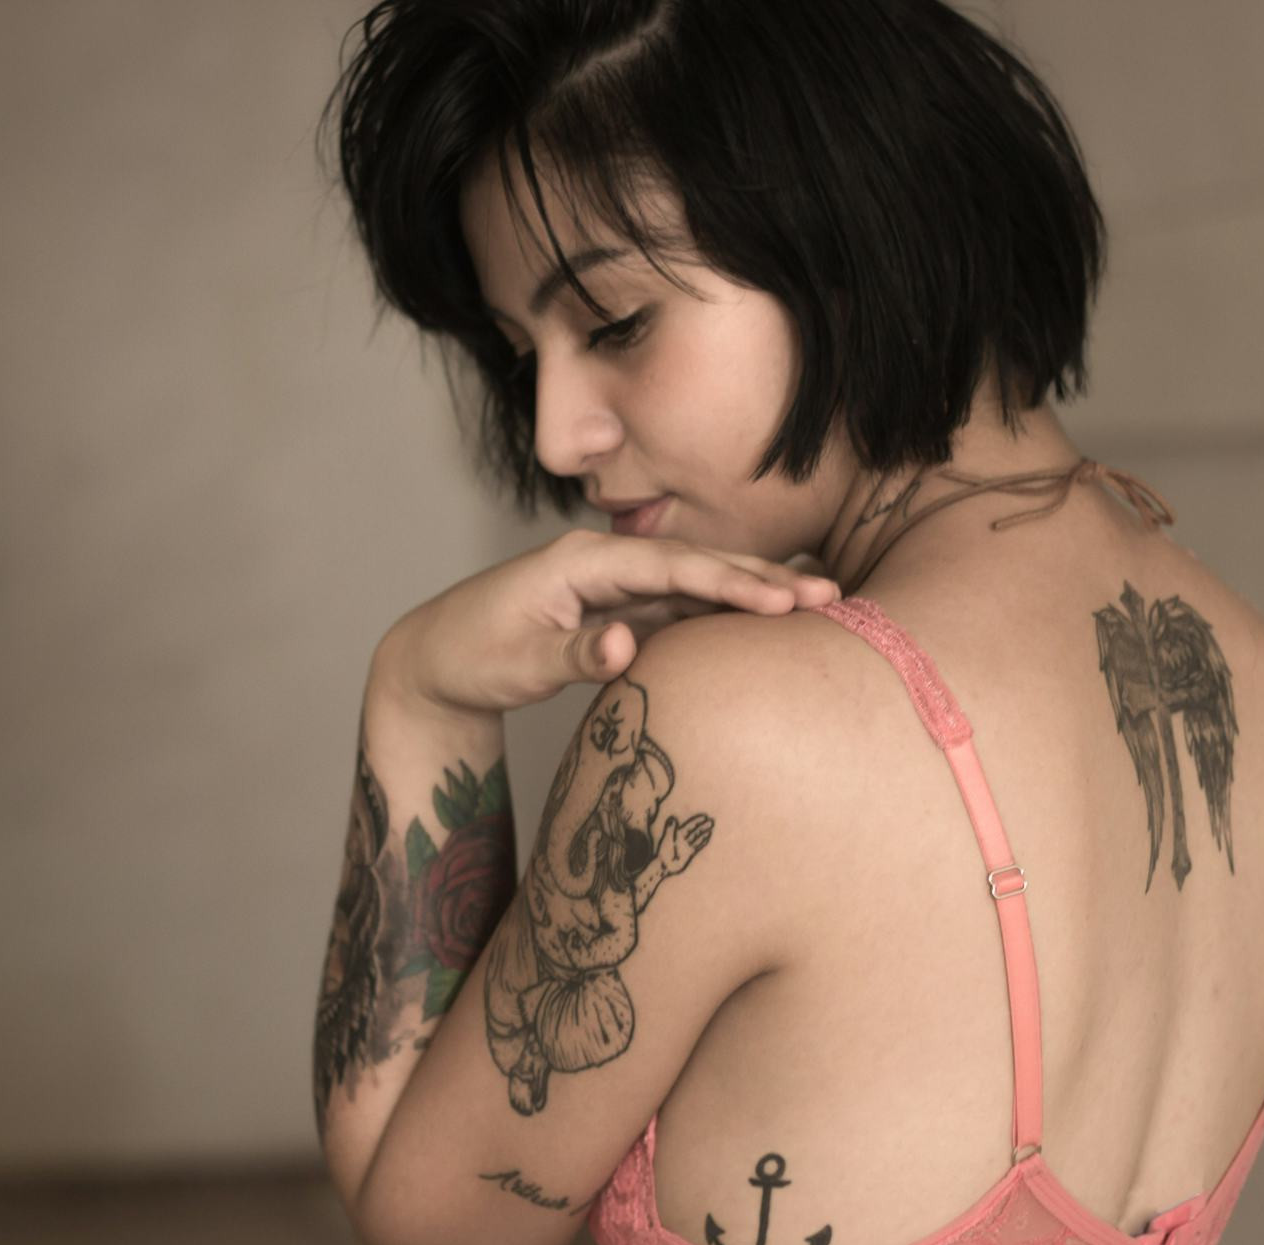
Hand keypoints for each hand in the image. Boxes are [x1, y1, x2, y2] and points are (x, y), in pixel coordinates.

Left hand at [377, 529, 839, 714]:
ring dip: (752, 593)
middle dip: (762, 576)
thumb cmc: (470, 658)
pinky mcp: (617, 610)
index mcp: (582, 561)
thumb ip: (575, 656)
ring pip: (694, 585)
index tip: (783, 599)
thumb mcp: (519, 663)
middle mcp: (604, 562)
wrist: (434, 660)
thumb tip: (628, 647)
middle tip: (829, 593)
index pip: (671, 566)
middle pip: (695, 564)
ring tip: (818, 603)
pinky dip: (722, 614)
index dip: (730, 582)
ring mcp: (613, 585)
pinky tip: (765, 625)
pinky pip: (679, 608)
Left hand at [654, 813, 712, 875]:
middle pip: (696, 831)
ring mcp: (687, 846)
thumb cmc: (664, 852)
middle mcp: (684, 839)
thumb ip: (670, 828)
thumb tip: (672, 817)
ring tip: (711, 827)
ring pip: (698, 837)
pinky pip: (698, 846)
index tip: (704, 817)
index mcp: (678, 834)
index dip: (697, 821)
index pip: (690, 826)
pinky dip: (703, 841)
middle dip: (703, 826)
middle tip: (712, 821)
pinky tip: (708, 838)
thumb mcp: (667, 839)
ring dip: (704, 832)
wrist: (664, 865)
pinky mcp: (689, 853)